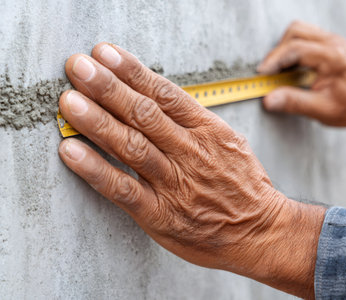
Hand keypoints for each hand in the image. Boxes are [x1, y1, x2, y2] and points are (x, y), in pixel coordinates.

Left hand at [58, 43, 324, 298]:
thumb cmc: (244, 186)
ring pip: (132, 146)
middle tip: (79, 67)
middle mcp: (190, 152)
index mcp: (209, 131)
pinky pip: (123, 189)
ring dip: (98, 122)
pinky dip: (96, 170)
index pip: (165, 94)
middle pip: (144, 114)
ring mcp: (175, 184)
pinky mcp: (161, 215)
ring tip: (70, 101)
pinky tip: (72, 152)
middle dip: (108, 88)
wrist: (261, 231)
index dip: (133, 72)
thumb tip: (159, 97)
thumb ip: (196, 121)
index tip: (106, 54)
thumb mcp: (231, 142)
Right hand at [258, 21, 345, 146]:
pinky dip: (293, 48)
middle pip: (295, 32)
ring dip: (285, 47)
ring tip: (280, 70)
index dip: (274, 60)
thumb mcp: (322, 110)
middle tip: (269, 73)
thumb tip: (269, 100)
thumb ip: (294, 103)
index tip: (261, 74)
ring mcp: (333, 41)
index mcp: (333, 57)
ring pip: (299, 30)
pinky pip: (306, 36)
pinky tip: (292, 66)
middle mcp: (334, 43)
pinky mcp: (331, 43)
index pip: (295, 48)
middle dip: (277, 52)